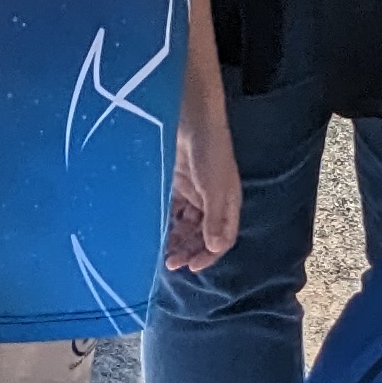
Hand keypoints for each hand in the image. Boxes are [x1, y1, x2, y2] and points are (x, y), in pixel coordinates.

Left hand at [164, 99, 241, 268]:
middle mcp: (211, 202)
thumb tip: (215, 247)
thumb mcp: (214, 186)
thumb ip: (214, 217)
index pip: (222, 239)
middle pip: (202, 235)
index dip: (208, 255)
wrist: (192, 116)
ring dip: (176, 239)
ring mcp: (193, 193)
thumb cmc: (210, 149)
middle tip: (171, 263)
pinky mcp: (177, 184)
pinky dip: (165, 222)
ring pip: (185, 225)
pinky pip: (171, 210)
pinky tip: (154, 231)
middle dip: (189, 250)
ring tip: (161, 252)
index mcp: (227, 204)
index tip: (192, 267)